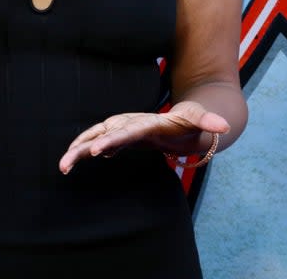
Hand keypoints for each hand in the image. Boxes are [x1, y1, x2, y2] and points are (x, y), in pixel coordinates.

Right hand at [58, 100, 228, 174]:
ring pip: (94, 138)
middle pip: (102, 134)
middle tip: (66, 162)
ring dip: (77, 150)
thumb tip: (223, 126)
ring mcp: (123, 130)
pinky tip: (71, 165)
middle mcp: (129, 124)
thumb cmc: (192, 121)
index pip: (126, 131)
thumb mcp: (201, 120)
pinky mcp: (122, 138)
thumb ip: (208, 122)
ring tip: (63, 167)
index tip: (95, 150)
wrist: (187, 118)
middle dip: (83, 146)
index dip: (110, 140)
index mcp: (146, 122)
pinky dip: (84, 152)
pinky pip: (98, 144)